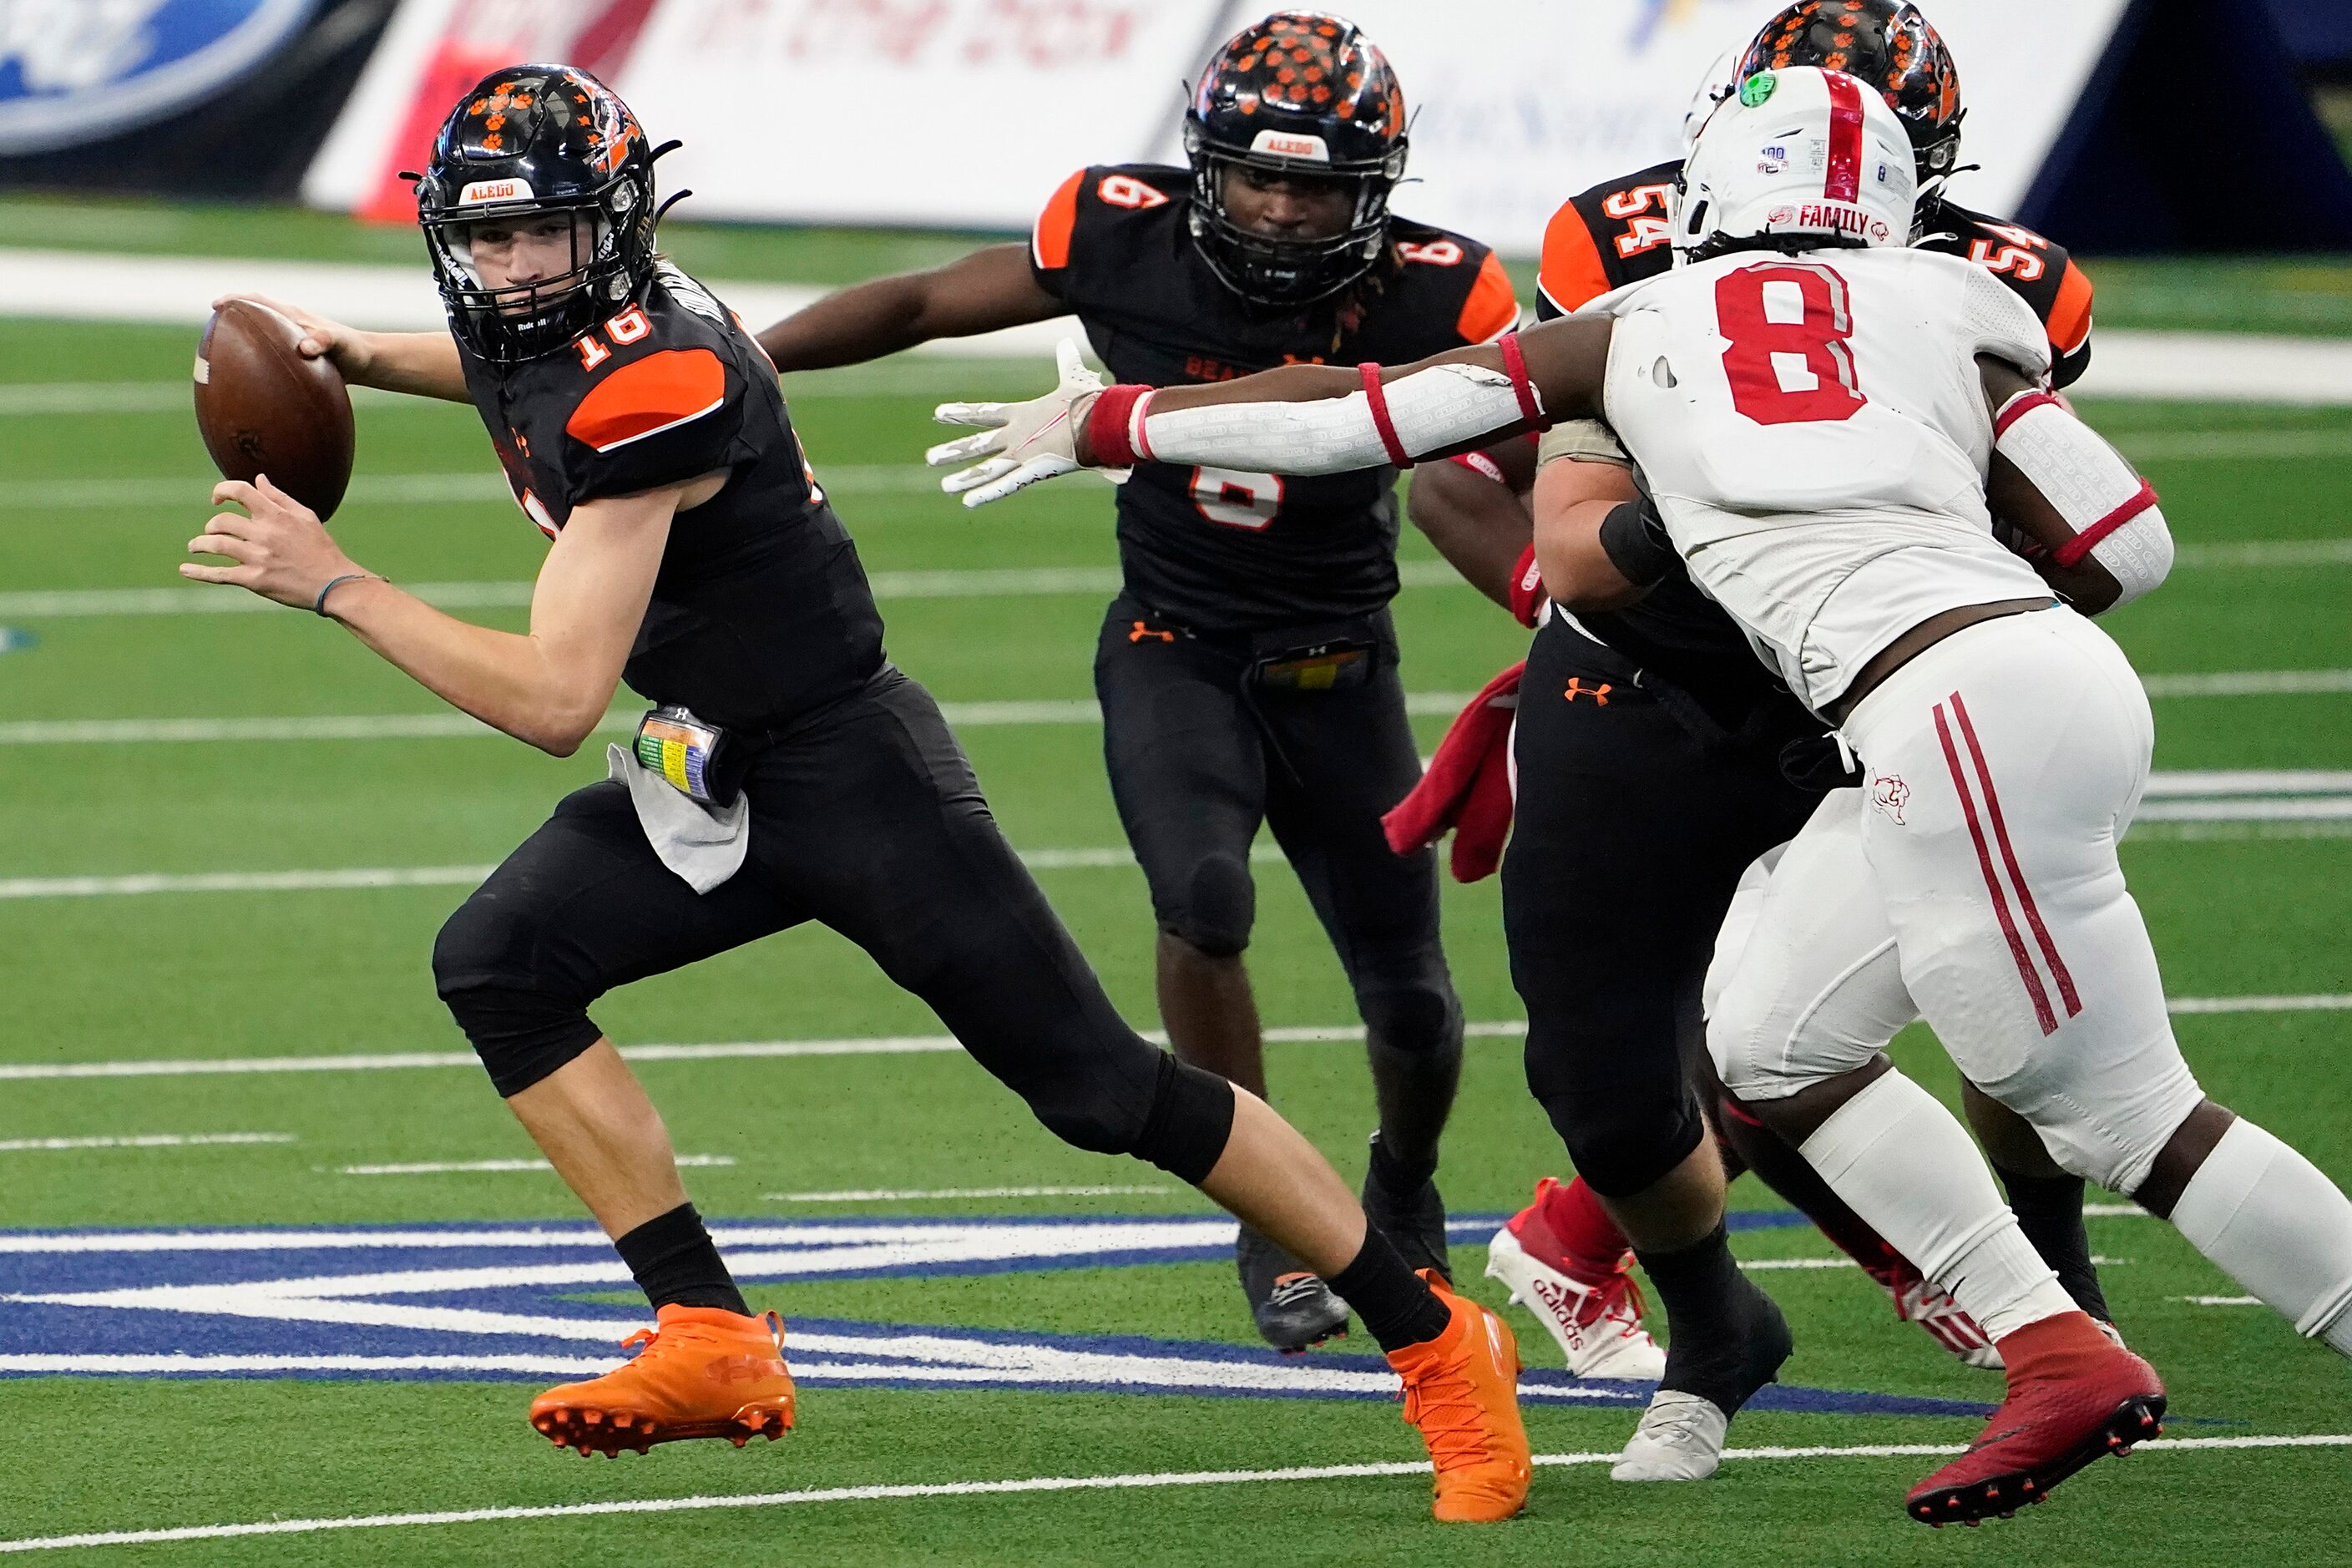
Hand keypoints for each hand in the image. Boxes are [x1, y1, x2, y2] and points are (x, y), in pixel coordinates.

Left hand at [182, 475, 366, 610]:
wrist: (333, 584)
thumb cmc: (321, 549)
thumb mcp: (306, 517)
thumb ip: (279, 498)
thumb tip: (259, 479)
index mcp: (276, 516)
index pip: (239, 491)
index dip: (221, 491)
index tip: (216, 500)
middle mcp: (264, 534)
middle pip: (222, 521)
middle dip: (211, 526)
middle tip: (210, 533)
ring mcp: (258, 558)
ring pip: (216, 545)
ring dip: (199, 544)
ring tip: (195, 546)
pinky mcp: (254, 580)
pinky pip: (219, 575)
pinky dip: (199, 572)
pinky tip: (185, 569)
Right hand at [215, 294, 375, 381]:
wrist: (366, 362)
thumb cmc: (354, 349)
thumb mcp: (343, 344)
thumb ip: (324, 341)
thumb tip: (303, 348)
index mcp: (292, 317)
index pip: (258, 301)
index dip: (236, 301)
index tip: (216, 305)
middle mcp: (286, 326)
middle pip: (251, 318)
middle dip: (228, 322)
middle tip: (206, 335)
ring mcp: (287, 342)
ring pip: (256, 339)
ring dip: (238, 346)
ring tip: (215, 362)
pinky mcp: (292, 359)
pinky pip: (268, 360)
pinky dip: (254, 368)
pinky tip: (245, 388)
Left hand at [927, 338, 1122, 507]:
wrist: (1101, 420)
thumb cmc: (1090, 402)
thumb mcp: (1075, 381)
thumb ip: (1066, 365)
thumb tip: (1068, 344)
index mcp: (1022, 413)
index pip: (984, 413)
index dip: (961, 413)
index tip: (939, 414)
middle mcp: (1016, 434)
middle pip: (978, 443)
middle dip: (954, 452)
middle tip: (930, 458)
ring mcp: (1023, 453)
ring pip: (987, 468)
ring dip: (965, 478)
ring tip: (944, 486)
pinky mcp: (1035, 471)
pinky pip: (1007, 486)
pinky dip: (988, 494)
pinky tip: (967, 502)